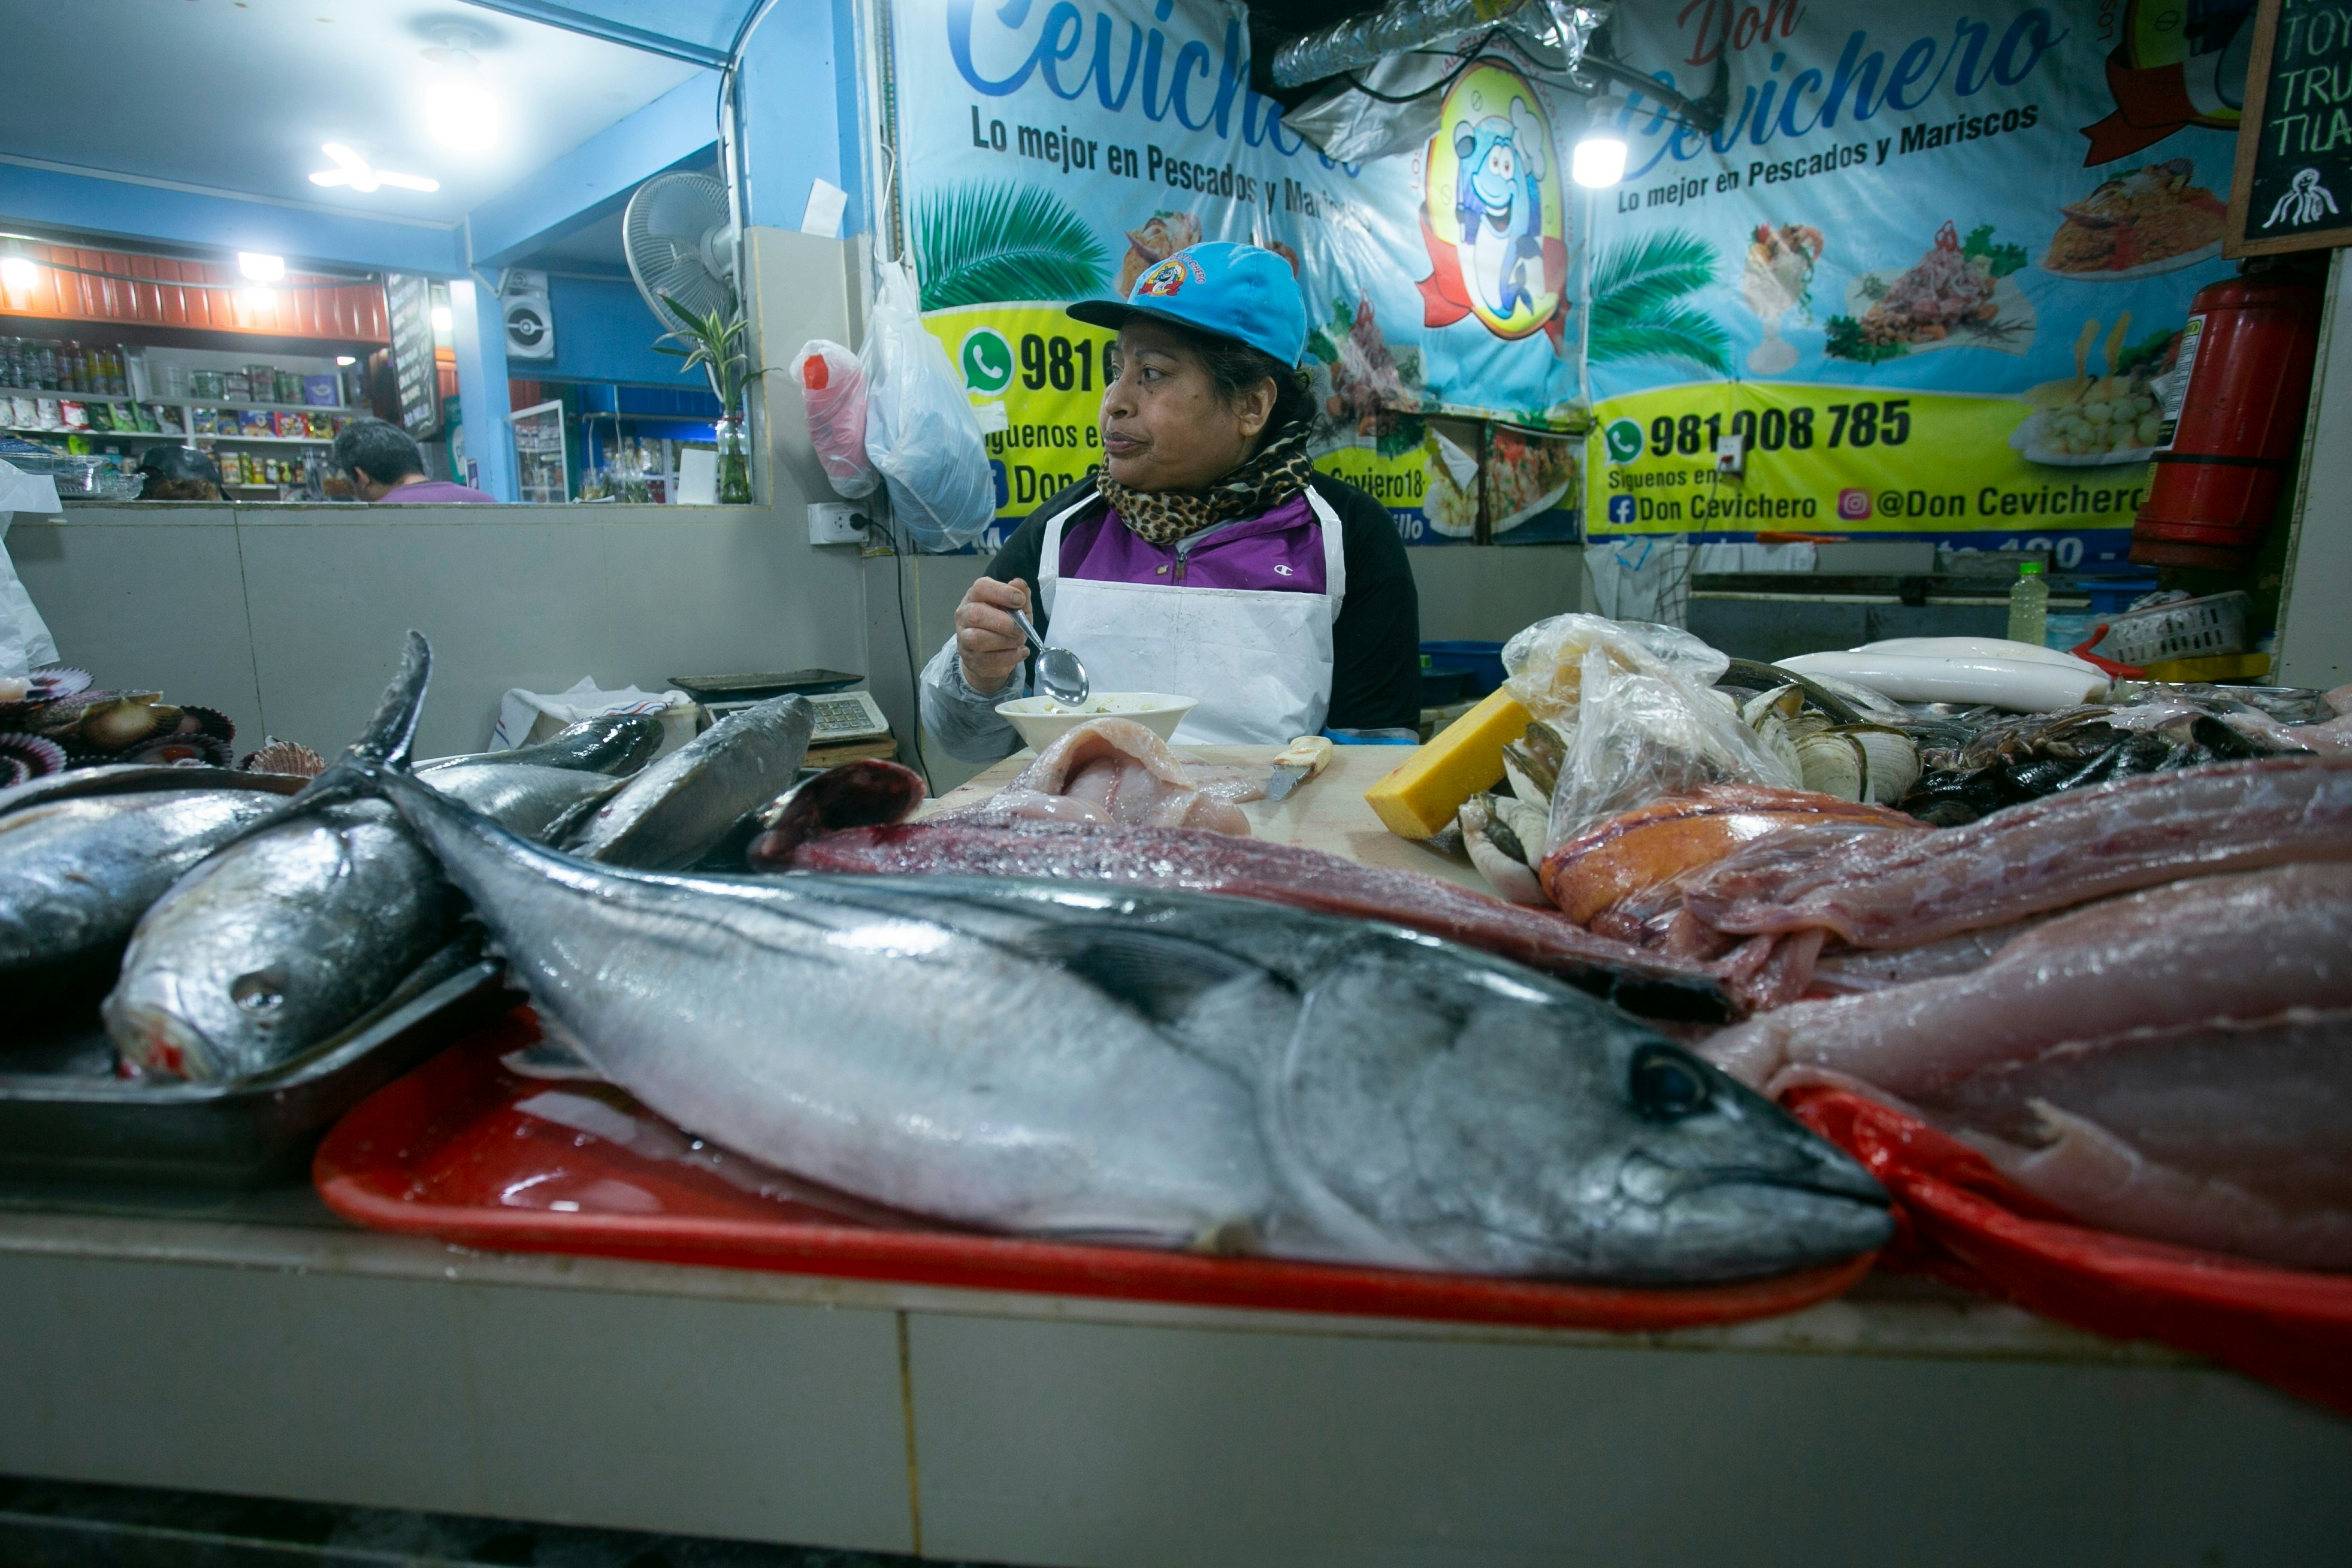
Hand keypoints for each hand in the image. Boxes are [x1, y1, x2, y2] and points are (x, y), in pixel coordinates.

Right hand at [955, 576, 1031, 695]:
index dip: (1001, 592)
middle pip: (975, 614)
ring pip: (978, 639)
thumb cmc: (1004, 625)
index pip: (981, 588)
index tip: (1020, 600)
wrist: (992, 655)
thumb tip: (1019, 584)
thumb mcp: (1016, 608)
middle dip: (1002, 622)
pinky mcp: (971, 659)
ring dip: (1005, 641)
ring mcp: (964, 638)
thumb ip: (1020, 595)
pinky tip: (1020, 652)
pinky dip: (1008, 657)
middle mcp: (965, 615)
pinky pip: (987, 659)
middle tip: (1020, 628)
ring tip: (1019, 641)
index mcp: (975, 597)